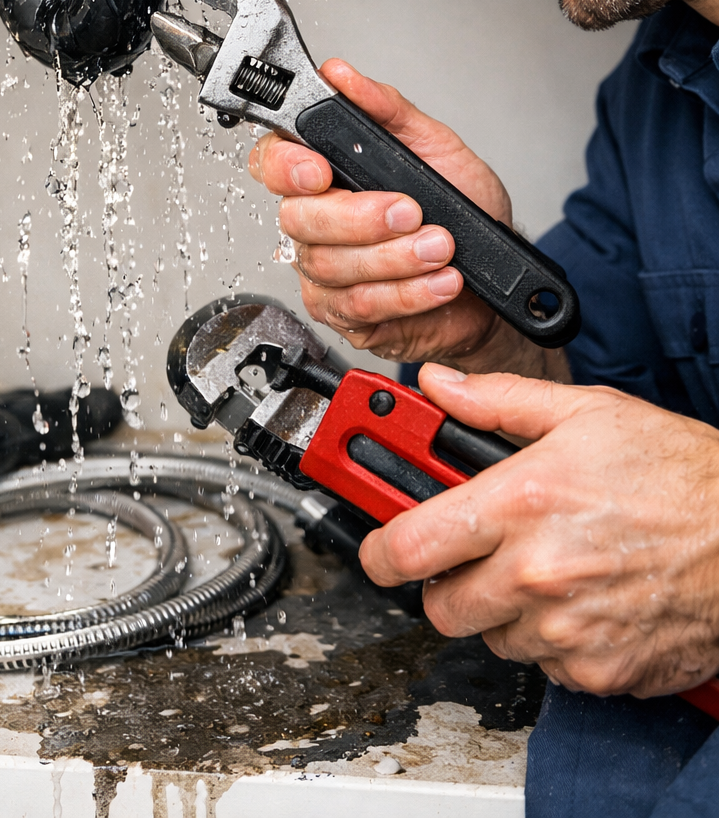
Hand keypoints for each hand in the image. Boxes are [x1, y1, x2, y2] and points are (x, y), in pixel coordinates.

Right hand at [248, 58, 560, 375]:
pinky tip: (438, 280)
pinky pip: (357, 306)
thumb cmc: (461, 212)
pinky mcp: (345, 315)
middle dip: (360, 217)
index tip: (319, 169)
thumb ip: (386, 109)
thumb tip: (342, 75)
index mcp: (326, 171)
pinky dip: (406, 293)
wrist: (490, 282)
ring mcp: (325, 272)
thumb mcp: (434, 146)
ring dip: (394, 258)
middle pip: (299, 219)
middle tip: (409, 211)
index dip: (285, 166)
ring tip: (440, 248)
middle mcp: (317, 222)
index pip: (272, 161)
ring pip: (330, 266)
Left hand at [361, 364, 718, 698]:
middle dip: (445, 579)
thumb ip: (497, 400)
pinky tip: (581, 596)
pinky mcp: (598, 670)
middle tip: (471, 552)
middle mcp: (535, 572)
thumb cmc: (678, 473)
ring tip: (544, 565)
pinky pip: (545, 664)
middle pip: (439, 605)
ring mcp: (565, 629)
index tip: (377, 545)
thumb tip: (440, 386)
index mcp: (520, 502)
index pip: (408, 546)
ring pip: (492, 635)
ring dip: (503, 609)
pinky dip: (552, 637)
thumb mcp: (586, 412)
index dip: (378, 548)